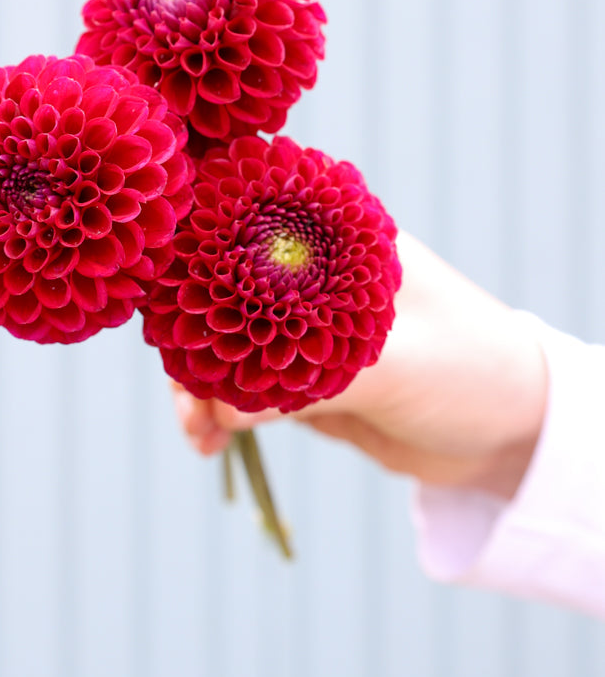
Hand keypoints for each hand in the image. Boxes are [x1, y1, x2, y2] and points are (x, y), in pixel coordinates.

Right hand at [172, 232, 547, 500]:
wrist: (508, 434)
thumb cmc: (471, 370)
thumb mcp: (397, 365)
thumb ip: (308, 382)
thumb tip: (221, 409)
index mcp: (337, 241)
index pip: (244, 233)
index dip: (195, 264)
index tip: (166, 314)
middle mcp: (311, 276)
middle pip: (221, 294)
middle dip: (192, 346)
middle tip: (187, 401)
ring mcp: (302, 327)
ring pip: (226, 349)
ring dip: (201, 390)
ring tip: (198, 436)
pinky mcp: (302, 377)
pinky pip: (244, 391)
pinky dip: (221, 415)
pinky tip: (211, 444)